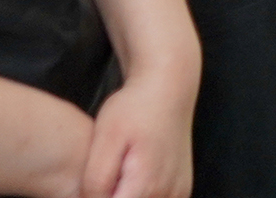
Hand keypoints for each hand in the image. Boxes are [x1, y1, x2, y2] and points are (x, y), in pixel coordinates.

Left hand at [79, 64, 195, 197]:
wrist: (169, 88)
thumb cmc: (135, 108)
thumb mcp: (105, 138)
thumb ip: (96, 180)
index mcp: (146, 186)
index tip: (93, 183)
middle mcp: (167, 194)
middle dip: (110, 195)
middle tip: (104, 174)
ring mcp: (178, 192)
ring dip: (126, 194)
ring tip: (117, 174)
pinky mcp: (182, 188)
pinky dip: (142, 194)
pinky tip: (131, 178)